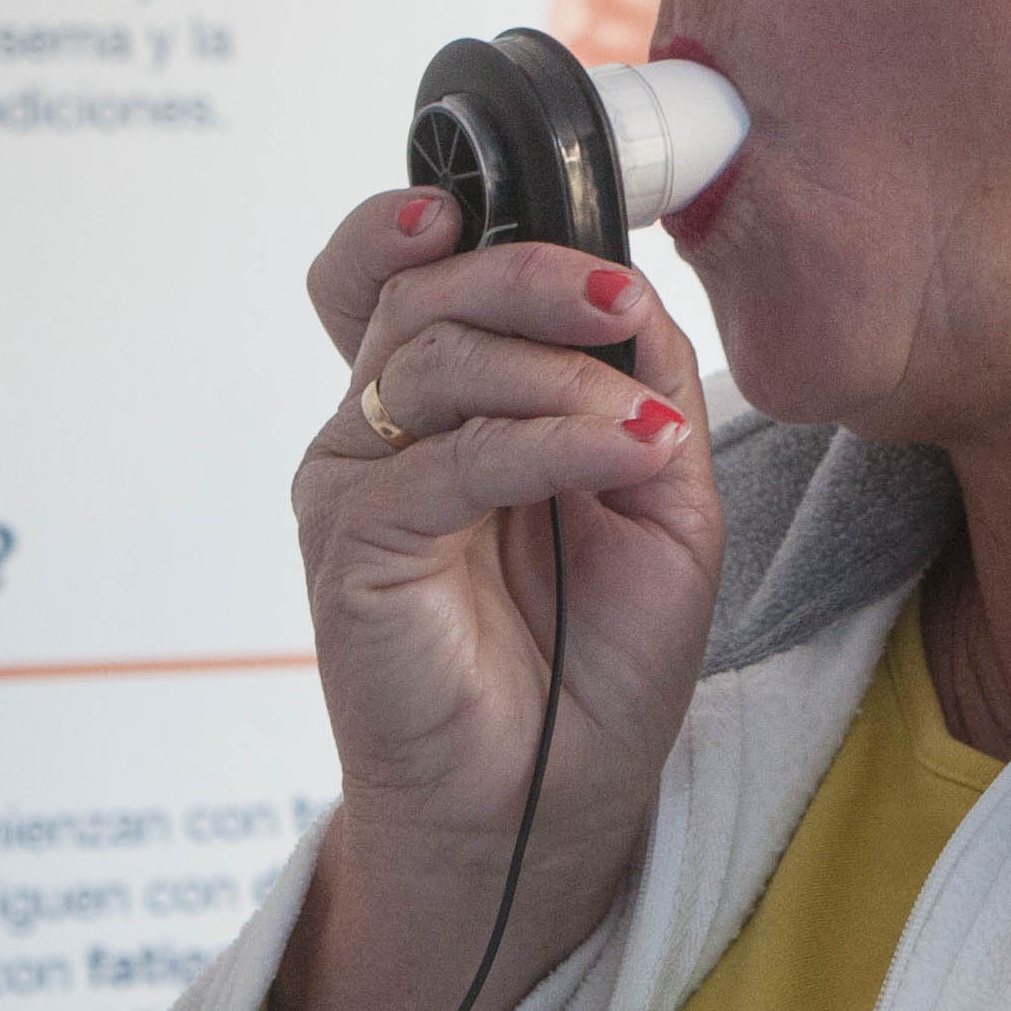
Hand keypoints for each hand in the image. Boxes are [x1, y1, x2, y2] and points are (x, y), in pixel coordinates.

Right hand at [257, 191, 717, 1010]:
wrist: (552, 812)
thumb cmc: (595, 662)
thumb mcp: (658, 501)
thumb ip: (644, 389)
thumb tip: (637, 297)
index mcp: (442, 405)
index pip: (394, 272)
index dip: (423, 217)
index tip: (499, 198)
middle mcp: (382, 430)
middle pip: (418, 292)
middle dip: (525, 272)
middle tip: (617, 300)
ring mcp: (357, 485)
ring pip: (433, 359)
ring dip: (558, 370)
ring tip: (647, 424)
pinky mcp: (352, 549)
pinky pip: (447, 458)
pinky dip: (548, 439)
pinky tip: (626, 451)